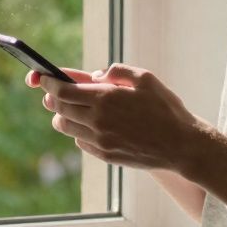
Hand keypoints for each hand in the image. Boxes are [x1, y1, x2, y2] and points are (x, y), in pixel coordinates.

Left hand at [25, 64, 206, 172]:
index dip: (48, 83)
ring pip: (65, 126)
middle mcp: (98, 120)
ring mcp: (100, 140)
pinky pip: (79, 141)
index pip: (62, 90)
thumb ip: (116, 71)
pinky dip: (78, 131)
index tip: (43, 78)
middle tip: (52, 92)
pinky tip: (90, 124)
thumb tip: (94, 75)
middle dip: (52, 97)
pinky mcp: (104, 154)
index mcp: (106, 98)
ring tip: (71, 108)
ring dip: (63, 115)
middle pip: (59, 107)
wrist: (182, 145)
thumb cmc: (166, 108)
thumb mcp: (145, 78)